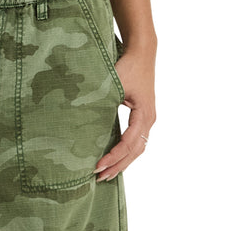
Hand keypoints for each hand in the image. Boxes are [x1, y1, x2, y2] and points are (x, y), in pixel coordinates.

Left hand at [95, 45, 155, 180]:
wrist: (141, 53)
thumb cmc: (127, 66)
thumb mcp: (114, 83)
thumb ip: (101, 100)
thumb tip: (81, 115)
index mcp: (144, 114)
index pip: (129, 142)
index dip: (113, 156)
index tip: (97, 165)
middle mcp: (149, 119)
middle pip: (135, 151)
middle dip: (118, 165)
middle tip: (99, 177)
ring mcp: (148, 119)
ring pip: (138, 148)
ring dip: (123, 161)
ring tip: (106, 173)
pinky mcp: (143, 116)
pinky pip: (137, 140)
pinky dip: (127, 152)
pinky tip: (115, 158)